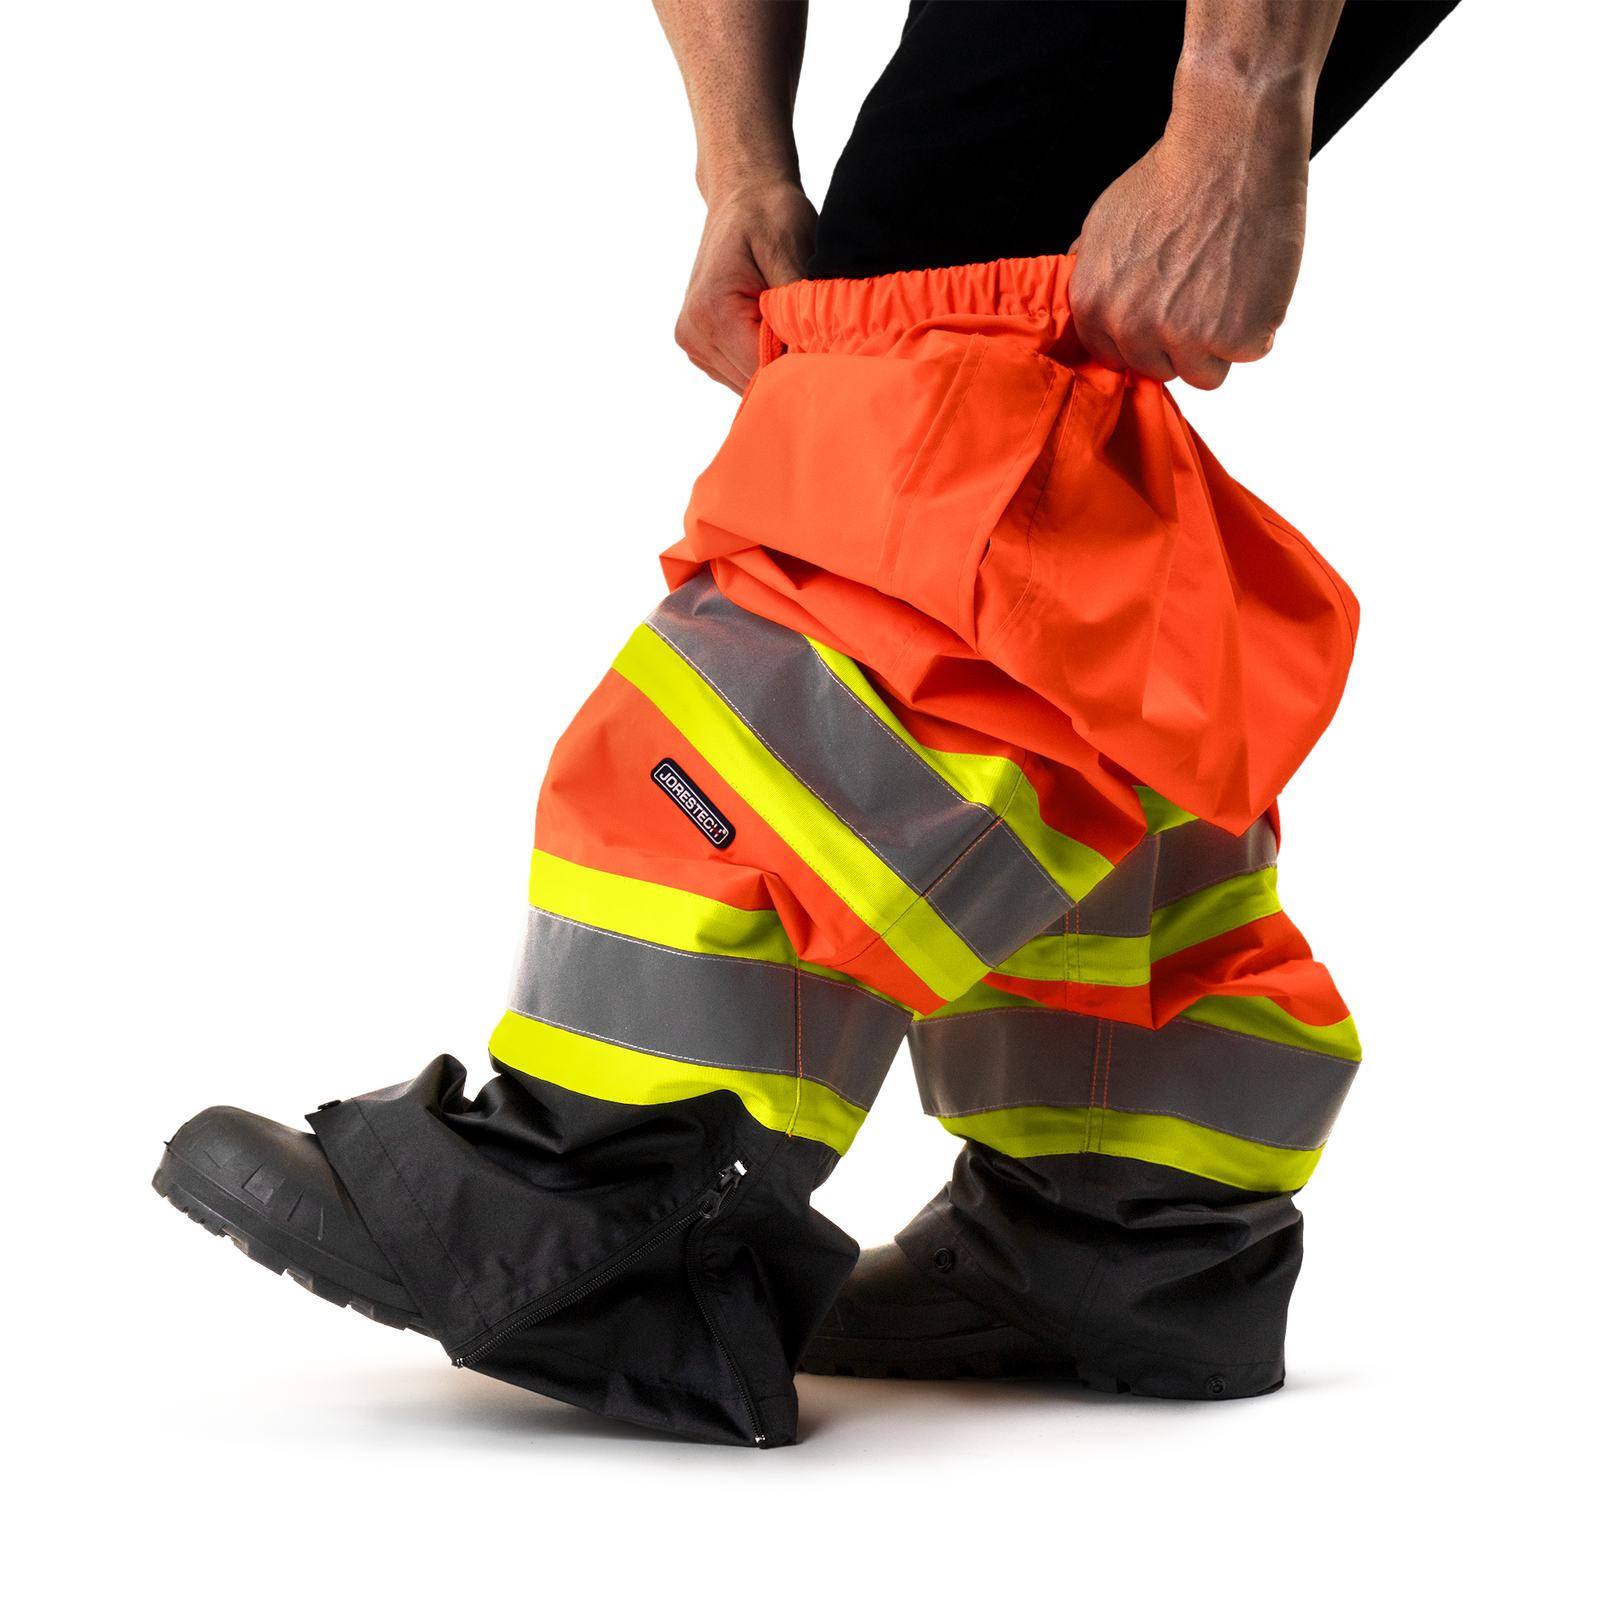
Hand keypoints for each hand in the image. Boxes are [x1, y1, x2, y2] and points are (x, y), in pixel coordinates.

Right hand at [673, 179, 815, 393]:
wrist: (742, 192)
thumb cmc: (768, 211)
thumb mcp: (789, 247)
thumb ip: (797, 306)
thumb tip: (817, 352)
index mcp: (711, 313)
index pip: (764, 370)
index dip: (802, 366)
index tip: (831, 350)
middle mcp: (695, 335)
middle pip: (756, 382)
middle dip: (791, 366)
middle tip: (822, 338)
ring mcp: (695, 345)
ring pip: (750, 382)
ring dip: (778, 363)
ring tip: (795, 326)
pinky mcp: (703, 348)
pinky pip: (742, 372)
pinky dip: (765, 359)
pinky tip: (777, 328)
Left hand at [1067, 107, 1310, 390]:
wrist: (1229, 146)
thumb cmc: (1171, 176)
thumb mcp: (1102, 222)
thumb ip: (1090, 273)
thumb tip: (1087, 308)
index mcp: (1094, 306)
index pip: (1119, 358)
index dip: (1148, 338)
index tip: (1169, 311)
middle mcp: (1132, 328)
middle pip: (1162, 371)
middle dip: (1184, 342)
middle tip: (1206, 289)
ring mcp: (1185, 337)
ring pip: (1205, 374)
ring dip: (1222, 341)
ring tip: (1230, 287)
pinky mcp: (1236, 335)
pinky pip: (1250, 352)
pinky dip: (1259, 323)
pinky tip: (1255, 279)